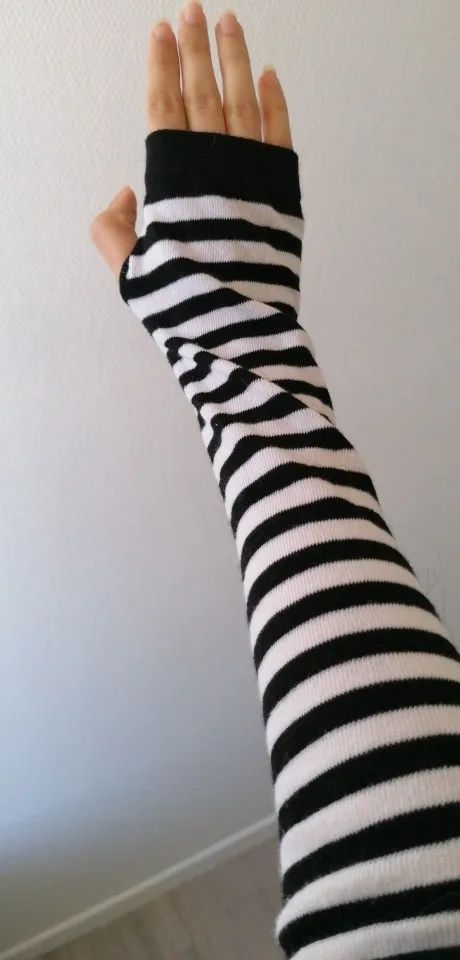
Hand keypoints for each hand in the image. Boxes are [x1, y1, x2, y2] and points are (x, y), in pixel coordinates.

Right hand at [90, 3, 291, 278]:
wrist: (235, 324)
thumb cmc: (184, 300)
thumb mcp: (130, 269)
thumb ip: (114, 228)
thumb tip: (128, 194)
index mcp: (171, 177)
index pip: (164, 104)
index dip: (162, 64)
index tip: (162, 30)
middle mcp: (211, 163)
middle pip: (202, 89)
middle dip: (195, 46)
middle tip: (193, 9)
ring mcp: (251, 171)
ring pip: (242, 99)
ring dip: (235, 58)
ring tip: (230, 22)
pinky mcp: (283, 188)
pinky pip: (279, 133)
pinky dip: (275, 102)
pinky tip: (270, 75)